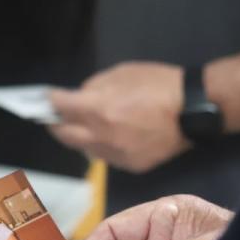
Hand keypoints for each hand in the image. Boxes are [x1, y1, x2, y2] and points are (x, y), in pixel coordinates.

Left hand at [49, 62, 189, 173]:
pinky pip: (106, 156)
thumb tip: (80, 97)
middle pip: (64, 135)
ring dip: (79, 136)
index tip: (46, 99)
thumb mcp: (123, 73)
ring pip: (84, 148)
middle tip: (54, 117)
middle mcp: (102, 135)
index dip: (49, 101)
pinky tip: (109, 136)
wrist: (193, 111)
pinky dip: (102, 145)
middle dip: (55, 124)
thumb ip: (96, 86)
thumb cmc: (159, 84)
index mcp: (99, 108)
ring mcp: (116, 154)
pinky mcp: (130, 166)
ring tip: (83, 126)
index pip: (60, 106)